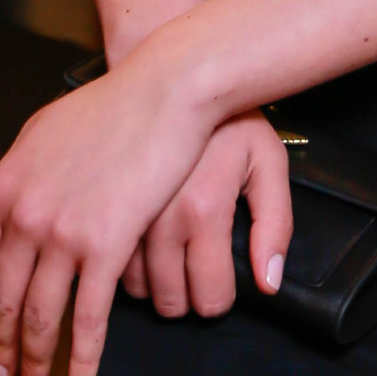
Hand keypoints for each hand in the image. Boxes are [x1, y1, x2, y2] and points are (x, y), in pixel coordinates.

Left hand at [0, 32, 255, 375]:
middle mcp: (26, 214)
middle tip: (6, 374)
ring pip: (38, 318)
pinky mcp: (107, 245)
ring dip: (34, 362)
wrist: (162, 92)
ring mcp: (64, 231)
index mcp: (5, 189)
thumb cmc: (106, 109)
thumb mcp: (36, 137)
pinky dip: (80, 362)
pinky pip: (87, 319)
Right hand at [117, 113, 291, 321]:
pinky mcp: (100, 208)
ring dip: (155, 285)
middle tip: (195, 271)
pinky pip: (108, 264)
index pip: (211, 296)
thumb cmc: (229, 120)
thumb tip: (268, 285)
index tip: (221, 283)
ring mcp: (125, 213)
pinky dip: (125, 266)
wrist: (174, 74)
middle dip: (187, 296)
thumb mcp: (268, 161)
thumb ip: (276, 225)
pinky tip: (144, 244)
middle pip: (171, 301)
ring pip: (136, 290)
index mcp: (203, 209)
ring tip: (171, 257)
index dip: (220, 297)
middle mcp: (161, 218)